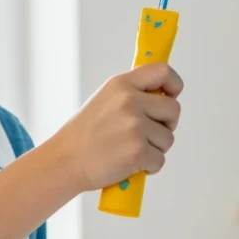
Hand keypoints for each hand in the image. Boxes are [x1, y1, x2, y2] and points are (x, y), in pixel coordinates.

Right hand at [49, 62, 183, 196]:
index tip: (170, 96)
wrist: (64, 161)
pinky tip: (128, 164)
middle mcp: (130, 101)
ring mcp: (135, 126)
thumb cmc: (83, 135)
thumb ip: (132, 94)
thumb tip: (162, 96)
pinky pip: (160, 160)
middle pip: (173, 109)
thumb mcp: (104, 100)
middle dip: (166, 124)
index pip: (163, 71)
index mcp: (121, 84)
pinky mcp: (138, 151)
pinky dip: (148, 166)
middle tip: (147, 134)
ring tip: (129, 150)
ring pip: (168, 138)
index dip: (173, 85)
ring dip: (155, 148)